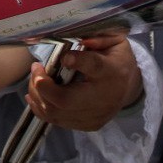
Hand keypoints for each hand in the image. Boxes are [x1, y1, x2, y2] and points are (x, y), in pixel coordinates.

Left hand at [25, 35, 142, 131]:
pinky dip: (41, 108)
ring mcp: (96, 116)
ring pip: (57, 113)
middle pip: (67, 100)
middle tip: (35, 68)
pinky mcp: (88, 125)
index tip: (64, 56)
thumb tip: (81, 39)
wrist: (128, 85)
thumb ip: (98, 37)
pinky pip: (57, 121)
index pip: (95, 67)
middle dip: (43, 86)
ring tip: (34, 78)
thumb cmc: (115, 57)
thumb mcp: (114, 39)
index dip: (78, 61)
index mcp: (112, 70)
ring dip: (38, 95)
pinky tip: (35, 94)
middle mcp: (104, 97)